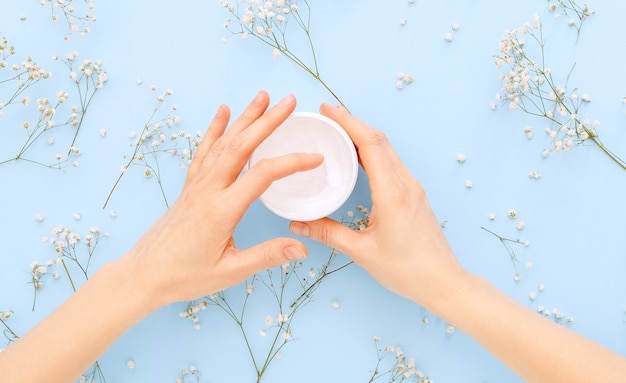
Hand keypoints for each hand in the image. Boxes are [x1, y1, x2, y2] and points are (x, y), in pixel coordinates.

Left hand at [118, 91, 322, 305]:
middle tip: (289, 101)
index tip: (315, 158)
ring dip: (245, 118)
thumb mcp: (230, 272)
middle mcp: (208, 190)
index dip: (292, 163)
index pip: (263, 175)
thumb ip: (267, 256)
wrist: (144, 275)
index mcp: (221, 210)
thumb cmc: (184, 276)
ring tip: (263, 96)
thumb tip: (302, 247)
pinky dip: (214, 129)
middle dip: (267, 121)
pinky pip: (203, 151)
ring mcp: (196, 185)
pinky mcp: (189, 187)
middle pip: (241, 146)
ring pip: (223, 143)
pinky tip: (223, 112)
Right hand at [289, 104, 467, 311]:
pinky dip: (373, 152)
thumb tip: (297, 224)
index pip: (370, 144)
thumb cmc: (407, 270)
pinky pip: (392, 163)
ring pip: (387, 150)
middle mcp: (405, 184)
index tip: (327, 110)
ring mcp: (412, 188)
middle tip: (326, 116)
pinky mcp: (414, 195)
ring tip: (338, 131)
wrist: (444, 282)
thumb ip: (328, 234)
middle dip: (352, 123)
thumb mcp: (362, 252)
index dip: (348, 122)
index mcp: (392, 193)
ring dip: (363, 135)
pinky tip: (358, 157)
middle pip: (379, 140)